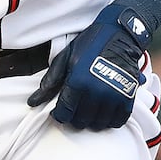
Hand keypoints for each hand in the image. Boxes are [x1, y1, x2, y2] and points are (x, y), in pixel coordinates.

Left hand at [27, 4, 148, 130]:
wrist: (118, 35)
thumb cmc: (89, 45)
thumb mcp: (64, 58)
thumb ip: (49, 82)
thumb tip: (32, 102)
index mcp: (78, 82)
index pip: (64, 112)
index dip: (59, 115)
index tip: (59, 111)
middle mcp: (96, 92)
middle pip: (81, 121)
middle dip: (74, 118)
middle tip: (74, 109)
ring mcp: (114, 97)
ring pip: (99, 124)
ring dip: (91, 121)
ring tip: (88, 110)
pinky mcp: (128, 99)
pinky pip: (118, 121)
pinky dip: (109, 121)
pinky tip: (103, 111)